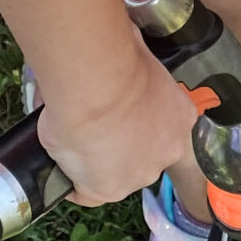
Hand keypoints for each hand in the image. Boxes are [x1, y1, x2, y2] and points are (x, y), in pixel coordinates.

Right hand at [33, 40, 199, 207]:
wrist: (98, 84)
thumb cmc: (118, 59)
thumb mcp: (136, 55)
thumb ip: (132, 69)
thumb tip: (119, 48)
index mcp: (180, 118)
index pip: (161, 133)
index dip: (136, 126)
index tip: (118, 118)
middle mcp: (168, 151)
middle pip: (141, 157)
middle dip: (118, 144)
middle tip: (90, 124)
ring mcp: (140, 174)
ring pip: (115, 175)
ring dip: (95, 162)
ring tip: (70, 139)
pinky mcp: (108, 189)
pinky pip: (86, 192)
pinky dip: (71, 180)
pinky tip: (60, 163)